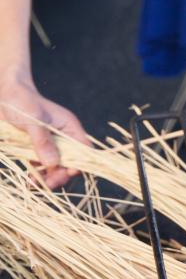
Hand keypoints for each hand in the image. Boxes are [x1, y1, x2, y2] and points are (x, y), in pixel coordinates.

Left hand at [0, 74, 88, 188]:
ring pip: (55, 167)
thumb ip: (42, 141)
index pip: (84, 150)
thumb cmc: (20, 101)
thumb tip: (53, 164)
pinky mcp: (36, 149)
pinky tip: (29, 181)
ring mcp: (50, 144)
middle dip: (60, 175)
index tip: (67, 173)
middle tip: (47, 185)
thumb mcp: (32, 121)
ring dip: (47, 178)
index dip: (80, 163)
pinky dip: (36, 175)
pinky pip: (41, 166)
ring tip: (33, 185)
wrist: (3, 93)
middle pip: (70, 162)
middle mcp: (63, 138)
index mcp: (69, 128)